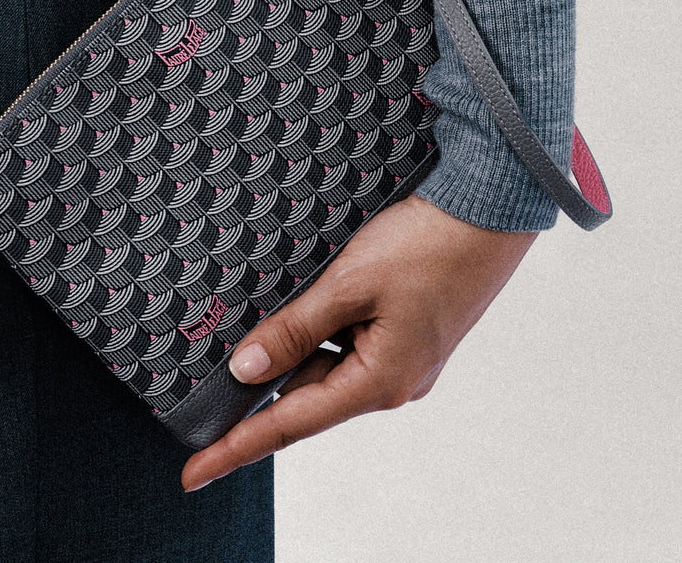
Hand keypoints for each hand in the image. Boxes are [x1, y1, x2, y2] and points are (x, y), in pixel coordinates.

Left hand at [179, 192, 537, 490]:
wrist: (488, 207)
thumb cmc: (426, 244)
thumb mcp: (349, 284)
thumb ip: (294, 330)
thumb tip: (245, 371)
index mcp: (379, 381)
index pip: (290, 424)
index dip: (237, 447)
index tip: (193, 474)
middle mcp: (395, 380)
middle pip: (309, 389)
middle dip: (270, 371)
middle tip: (226, 352)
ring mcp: (407, 356)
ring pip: (330, 361)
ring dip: (303, 340)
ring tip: (295, 295)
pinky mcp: (412, 331)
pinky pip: (353, 341)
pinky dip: (327, 325)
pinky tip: (319, 293)